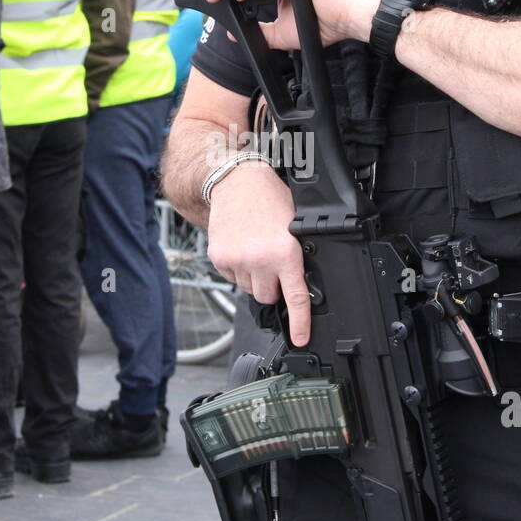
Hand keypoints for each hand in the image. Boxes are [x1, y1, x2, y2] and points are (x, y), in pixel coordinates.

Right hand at [205, 163, 311, 345]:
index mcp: (286, 252)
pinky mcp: (219, 257)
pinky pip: (231, 277)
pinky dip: (237, 268)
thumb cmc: (270, 199)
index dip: (300, 322)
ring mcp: (237, 260)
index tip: (300, 339)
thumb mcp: (296, 226)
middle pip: (267, 297)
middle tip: (272, 263)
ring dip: (253, 276)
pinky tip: (241, 246)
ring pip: (248, 288)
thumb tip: (302, 285)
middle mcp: (261, 259)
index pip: (295, 296)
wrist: (237, 181)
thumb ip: (297, 256)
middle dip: (271, 286)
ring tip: (255, 248)